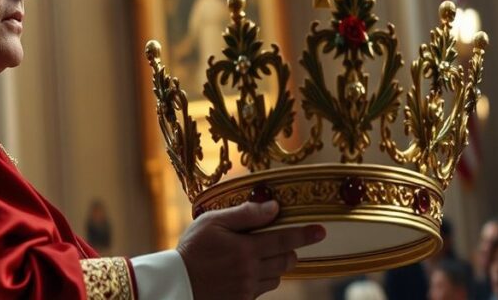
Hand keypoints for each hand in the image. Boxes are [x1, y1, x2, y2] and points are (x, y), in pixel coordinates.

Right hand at [176, 200, 325, 299]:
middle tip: (287, 243)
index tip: (321, 231)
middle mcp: (251, 271)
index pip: (284, 240)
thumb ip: (245, 214)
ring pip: (276, 277)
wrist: (176, 283)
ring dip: (276, 266)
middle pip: (286, 261)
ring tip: (259, 256)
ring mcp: (247, 289)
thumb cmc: (191, 248)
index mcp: (246, 249)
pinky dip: (261, 279)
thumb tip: (273, 207)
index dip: (305, 234)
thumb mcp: (213, 221)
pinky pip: (262, 289)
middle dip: (291, 251)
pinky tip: (245, 271)